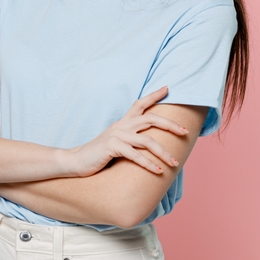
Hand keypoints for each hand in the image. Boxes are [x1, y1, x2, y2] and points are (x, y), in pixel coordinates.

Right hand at [66, 87, 187, 176]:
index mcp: (122, 123)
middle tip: (185, 132)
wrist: (75, 161)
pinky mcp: (111, 147)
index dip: (154, 95)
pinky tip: (158, 171)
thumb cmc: (97, 154)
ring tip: (174, 163)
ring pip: (147, 140)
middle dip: (170, 125)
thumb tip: (149, 143)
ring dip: (163, 152)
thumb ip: (130, 139)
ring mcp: (116, 136)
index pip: (139, 104)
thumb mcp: (115, 142)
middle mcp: (120, 126)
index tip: (168, 88)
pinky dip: (148, 164)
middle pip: (150, 119)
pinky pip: (135, 155)